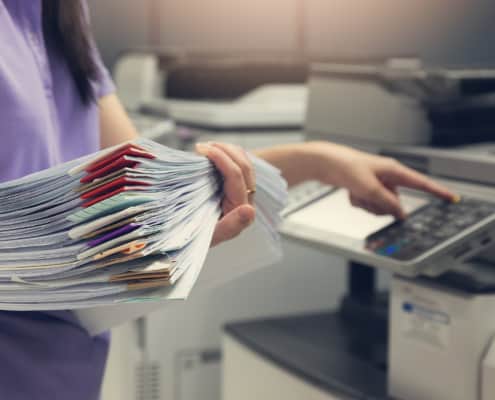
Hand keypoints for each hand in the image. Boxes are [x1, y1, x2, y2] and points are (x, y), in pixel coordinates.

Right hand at [196, 142, 255, 246]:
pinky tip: (211, 153)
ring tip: (205, 147)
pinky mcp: (236, 189)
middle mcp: (246, 201)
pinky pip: (237, 165)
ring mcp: (242, 193)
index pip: (236, 176)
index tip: (201, 150)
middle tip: (200, 146)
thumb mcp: (208, 237)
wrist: (188, 242)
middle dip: (223, 150)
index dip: (221, 158)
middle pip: (243, 165)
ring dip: (226, 150)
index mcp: (242, 210)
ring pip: (243, 162)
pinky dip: (226, 155)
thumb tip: (249, 210)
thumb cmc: (196, 240)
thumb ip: (230, 227)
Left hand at [309, 142, 456, 218]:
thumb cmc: (345, 166)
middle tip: (365, 196)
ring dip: (367, 204)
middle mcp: (387, 177)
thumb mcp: (368, 187)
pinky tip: (350, 192)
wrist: (324, 163)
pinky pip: (366, 204)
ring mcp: (375, 183)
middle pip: (395, 202)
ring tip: (355, 192)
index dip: (437, 192)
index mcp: (393, 170)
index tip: (452, 199)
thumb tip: (401, 214)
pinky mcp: (364, 188)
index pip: (421, 183)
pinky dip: (358, 202)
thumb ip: (386, 202)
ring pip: (379, 206)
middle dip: (380, 205)